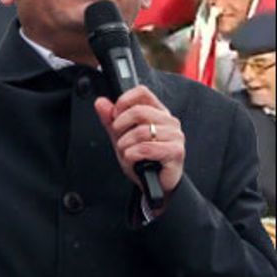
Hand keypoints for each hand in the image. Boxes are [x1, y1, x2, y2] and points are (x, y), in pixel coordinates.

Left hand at [95, 86, 184, 207]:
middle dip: (120, 127)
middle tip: (120, 139)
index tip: (115, 116)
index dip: (123, 101)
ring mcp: (175, 136)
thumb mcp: (121, 136)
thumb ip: (110, 119)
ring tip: (128, 152)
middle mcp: (169, 121)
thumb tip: (100, 102)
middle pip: (138, 111)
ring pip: (140, 132)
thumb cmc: (141, 158)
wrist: (154, 184)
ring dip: (125, 145)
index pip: (142, 92)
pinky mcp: (176, 151)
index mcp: (157, 112)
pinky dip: (132, 155)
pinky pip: (145, 148)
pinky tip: (134, 160)